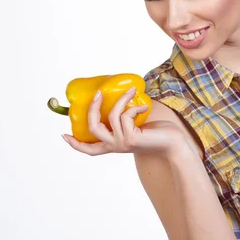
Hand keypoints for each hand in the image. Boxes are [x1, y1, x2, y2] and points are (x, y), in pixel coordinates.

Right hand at [62, 87, 186, 156]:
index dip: (76, 144)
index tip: (64, 135)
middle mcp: (115, 146)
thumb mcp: (137, 125)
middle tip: (97, 94)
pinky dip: (134, 106)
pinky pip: (126, 114)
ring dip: (122, 99)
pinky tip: (145, 107)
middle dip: (92, 108)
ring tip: (132, 90)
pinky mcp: (131, 138)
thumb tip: (120, 94)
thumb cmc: (158, 133)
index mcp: (114, 145)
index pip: (90, 149)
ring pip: (111, 115)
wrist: (175, 144)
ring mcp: (122, 142)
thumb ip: (126, 119)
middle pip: (92, 128)